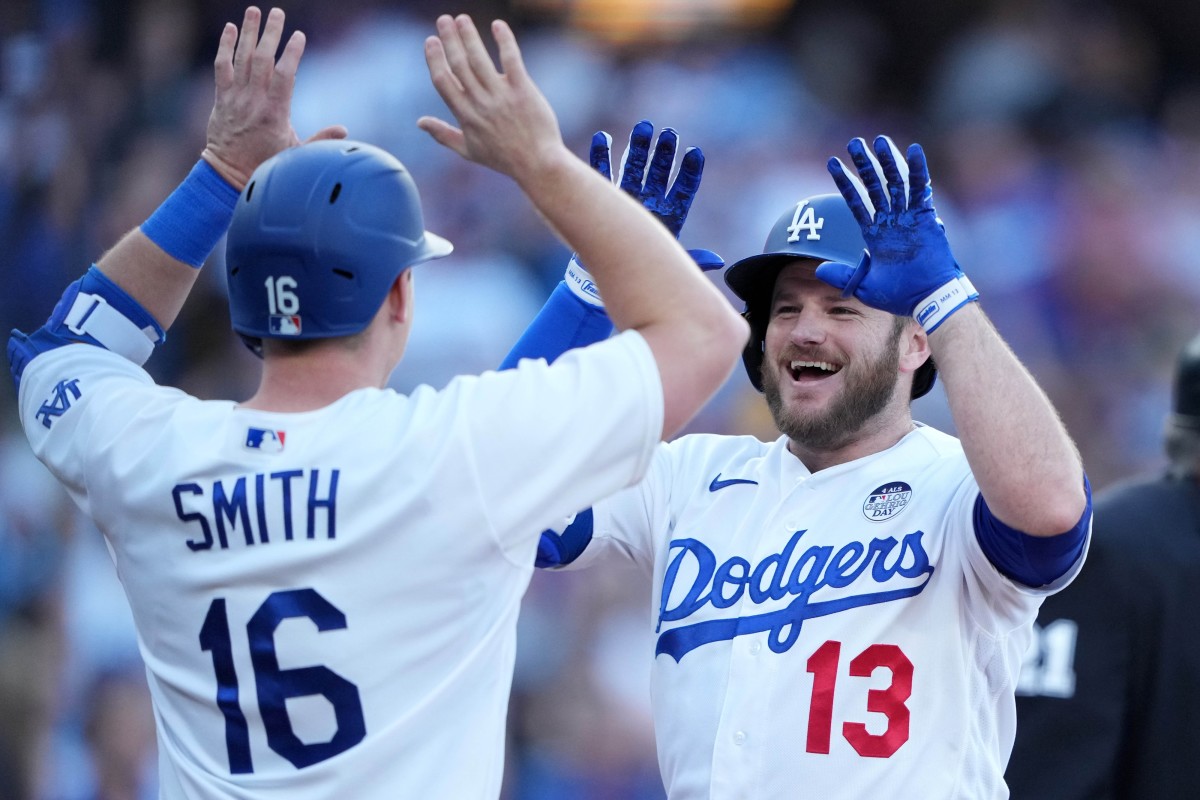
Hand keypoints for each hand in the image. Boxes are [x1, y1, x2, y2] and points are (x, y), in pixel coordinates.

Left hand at [201, 7, 346, 189]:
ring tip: (254, 11)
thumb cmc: (266, 164)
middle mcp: (253, 101)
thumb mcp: (296, 154)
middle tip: (278, 12)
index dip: (291, 53)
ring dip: (247, 32)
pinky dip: (225, 47)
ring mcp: (235, 98)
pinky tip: (231, 29)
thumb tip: (343, 131)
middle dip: (270, 33)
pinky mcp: (221, 98)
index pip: (284, 75)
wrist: (229, 174)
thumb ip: (319, 139)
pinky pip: (221, 67)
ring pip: (241, 58)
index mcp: (274, 113)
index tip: (299, 36)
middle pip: (261, 59)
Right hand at [418, 15, 564, 181]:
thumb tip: (419, 122)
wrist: (537, 164)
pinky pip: (511, 60)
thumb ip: (443, 135)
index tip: (430, 41)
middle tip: (443, 19)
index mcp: (466, 115)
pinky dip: (504, 41)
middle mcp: (480, 103)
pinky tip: (498, 25)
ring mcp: (501, 96)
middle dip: (449, 40)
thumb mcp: (468, 151)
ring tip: (462, 18)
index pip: (443, 82)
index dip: (435, 59)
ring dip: (469, 36)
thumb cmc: (503, 159)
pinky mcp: (523, 90)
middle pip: (459, 65)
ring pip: (480, 59)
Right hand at [589, 121, 722, 270]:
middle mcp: (650, 202)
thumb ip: (696, 259)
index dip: (689, 173)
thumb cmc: (647, 271)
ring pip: (634, 168)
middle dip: (664, 153)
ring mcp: (628, 199)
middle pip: (659, 173)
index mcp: (670, 215)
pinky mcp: (604, 200)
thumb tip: (717, 261)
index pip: (683, 190)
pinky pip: (602, 175)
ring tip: (643, 128)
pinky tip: (603, 138)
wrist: (614, 276)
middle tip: (669, 133)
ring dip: (638, 148)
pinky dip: (601, 157)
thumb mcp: (674, 262)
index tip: (695, 153)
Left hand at [818, 135, 974, 327]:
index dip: (845, 182)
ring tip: (878, 140)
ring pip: (896, 183)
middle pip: (874, 185)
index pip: (856, 201)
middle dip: (865, 164)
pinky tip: (914, 150)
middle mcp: (890, 220)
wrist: (927, 299)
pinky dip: (918, 170)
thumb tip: (817, 270)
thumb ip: (842, 274)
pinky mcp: (926, 217)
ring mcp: (907, 217)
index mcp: (874, 233)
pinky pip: (921, 190)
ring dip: (888, 161)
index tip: (832, 163)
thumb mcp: (864, 285)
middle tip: (854, 142)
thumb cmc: (899, 295)